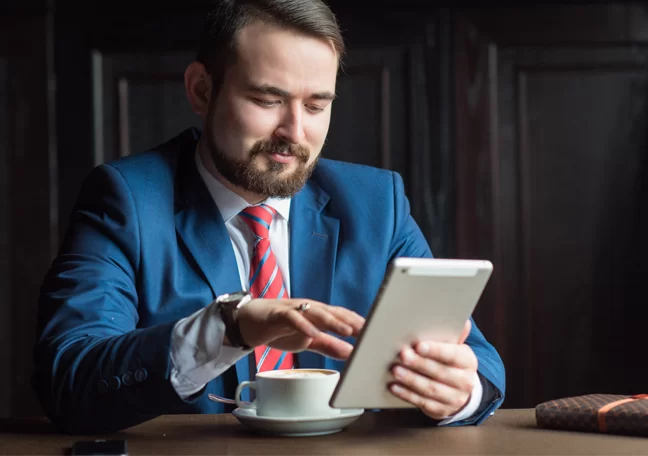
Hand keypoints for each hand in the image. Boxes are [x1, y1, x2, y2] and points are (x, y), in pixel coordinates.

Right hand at [237, 298, 364, 359]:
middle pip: (335, 312)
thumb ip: (328, 345)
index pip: (344, 316)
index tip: (377, 333)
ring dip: (333, 321)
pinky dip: (303, 325)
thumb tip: (351, 353)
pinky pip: (293, 318)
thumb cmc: (280, 328)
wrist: (249, 322)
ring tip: (347, 330)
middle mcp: (310, 308)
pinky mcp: (279, 314)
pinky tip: (312, 333)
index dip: (360, 324)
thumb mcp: (308, 341)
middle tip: (370, 331)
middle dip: (353, 321)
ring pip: (317, 312)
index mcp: (319, 314)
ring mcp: (295, 309)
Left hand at [388, 320, 477, 419]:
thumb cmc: (452, 362)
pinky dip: (407, 395)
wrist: (460, 391)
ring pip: (431, 389)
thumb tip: (463, 321)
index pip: (453, 355)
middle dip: (420, 363)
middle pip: (440, 372)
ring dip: (411, 379)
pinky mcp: (441, 410)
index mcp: (468, 362)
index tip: (419, 345)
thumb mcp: (456, 348)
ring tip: (396, 370)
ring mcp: (454, 398)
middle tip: (403, 355)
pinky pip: (423, 403)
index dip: (436, 350)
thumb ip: (454, 334)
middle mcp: (465, 381)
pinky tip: (395, 387)